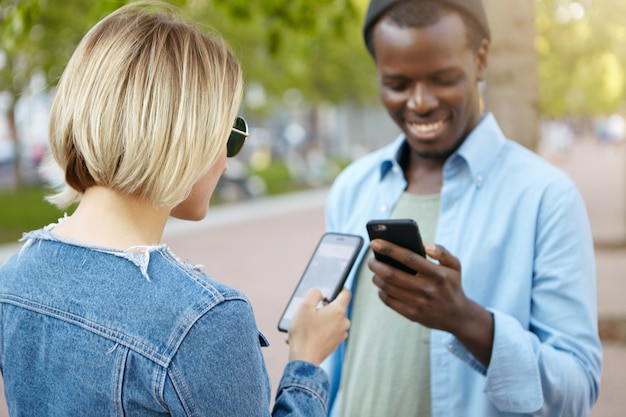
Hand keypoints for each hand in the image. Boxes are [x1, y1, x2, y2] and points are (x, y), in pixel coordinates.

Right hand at [287, 287, 350, 364]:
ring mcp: (340, 335)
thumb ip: (314, 293)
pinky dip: (317, 331)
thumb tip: (320, 292)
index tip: (330, 287)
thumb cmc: (304, 333)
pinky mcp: (335, 344)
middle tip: (309, 310)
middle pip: (336, 307)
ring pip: (330, 320)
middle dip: (323, 306)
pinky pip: (327, 332)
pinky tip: (303, 335)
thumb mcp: (304, 306)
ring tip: (302, 325)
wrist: (304, 361)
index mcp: (339, 311)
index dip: (339, 287)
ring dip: (318, 320)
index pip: (346, 293)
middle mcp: (344, 322)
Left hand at [368, 240, 492, 364]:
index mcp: (437, 274)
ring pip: (388, 288)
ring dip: (377, 277)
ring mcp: (418, 303)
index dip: (389, 249)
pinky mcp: (412, 314)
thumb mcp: (455, 265)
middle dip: (376, 265)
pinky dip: (381, 292)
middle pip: (393, 274)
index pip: (408, 257)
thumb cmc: (451, 285)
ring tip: (375, 270)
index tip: (375, 242)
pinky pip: (389, 301)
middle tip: (370, 259)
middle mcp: (427, 289)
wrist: (458, 316)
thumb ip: (442, 252)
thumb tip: (424, 244)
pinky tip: (382, 285)